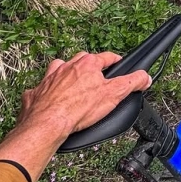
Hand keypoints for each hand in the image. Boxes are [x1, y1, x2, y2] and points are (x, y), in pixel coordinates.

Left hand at [19, 53, 151, 136]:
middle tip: (97, 79)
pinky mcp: (36, 92)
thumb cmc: (77, 109)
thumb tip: (145, 77)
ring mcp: (49, 78)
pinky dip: (47, 91)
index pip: (107, 57)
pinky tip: (51, 100)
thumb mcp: (113, 95)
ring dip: (66, 74)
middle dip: (90, 67)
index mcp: (87, 64)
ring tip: (73, 85)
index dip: (116, 61)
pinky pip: (42, 87)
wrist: (46, 124)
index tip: (119, 64)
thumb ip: (131, 83)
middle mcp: (67, 66)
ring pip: (60, 69)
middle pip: (82, 61)